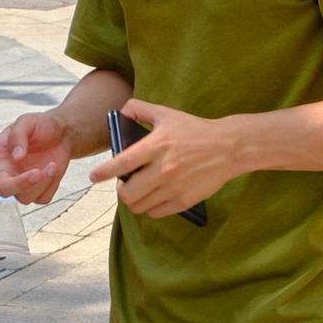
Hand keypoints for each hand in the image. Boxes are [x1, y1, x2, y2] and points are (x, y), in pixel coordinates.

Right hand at [0, 111, 72, 207]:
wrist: (63, 133)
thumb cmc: (39, 125)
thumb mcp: (26, 121)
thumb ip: (18, 135)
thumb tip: (16, 157)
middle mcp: (5, 173)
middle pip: (4, 190)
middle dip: (22, 183)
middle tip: (38, 172)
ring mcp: (22, 184)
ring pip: (25, 198)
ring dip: (41, 182)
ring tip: (52, 165)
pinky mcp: (39, 191)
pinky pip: (42, 199)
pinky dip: (51, 186)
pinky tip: (53, 170)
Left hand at [91, 99, 236, 220]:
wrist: (228, 147)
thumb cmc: (195, 130)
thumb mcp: (166, 113)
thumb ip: (139, 109)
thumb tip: (120, 113)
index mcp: (158, 145)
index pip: (123, 162)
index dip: (104, 172)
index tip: (94, 177)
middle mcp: (165, 169)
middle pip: (128, 193)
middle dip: (120, 190)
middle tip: (124, 184)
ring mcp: (175, 187)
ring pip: (139, 206)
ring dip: (134, 200)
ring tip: (138, 191)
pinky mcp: (184, 201)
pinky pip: (155, 213)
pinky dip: (150, 207)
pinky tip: (153, 197)